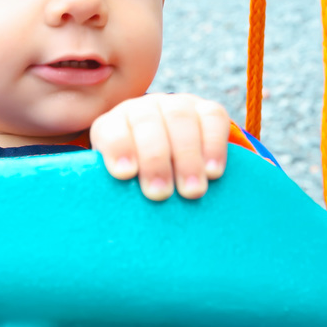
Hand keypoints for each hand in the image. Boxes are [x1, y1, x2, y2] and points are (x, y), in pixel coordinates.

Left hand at [90, 94, 229, 200]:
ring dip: (186, 157)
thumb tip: (119, 220)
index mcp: (115, 125)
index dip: (118, 148)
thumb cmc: (142, 182)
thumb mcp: (124, 185)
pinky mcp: (207, 110)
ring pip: (180, 118)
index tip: (125, 174)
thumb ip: (118, 194)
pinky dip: (214, 146)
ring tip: (191, 191)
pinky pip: (213, 119)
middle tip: (160, 194)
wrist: (173, 157)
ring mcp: (177, 105)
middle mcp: (143, 109)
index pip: (112, 131)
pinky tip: (214, 173)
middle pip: (146, 122)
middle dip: (154, 159)